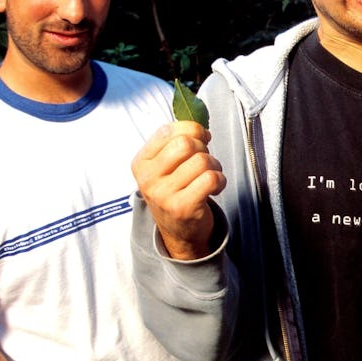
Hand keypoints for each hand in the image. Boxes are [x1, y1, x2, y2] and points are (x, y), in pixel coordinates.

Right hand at [131, 120, 225, 258]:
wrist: (178, 232)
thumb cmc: (176, 192)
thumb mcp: (165, 167)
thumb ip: (176, 143)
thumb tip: (201, 128)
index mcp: (141, 162)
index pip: (167, 130)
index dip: (191, 129)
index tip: (201, 138)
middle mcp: (148, 178)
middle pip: (185, 144)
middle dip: (203, 148)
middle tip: (204, 160)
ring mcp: (164, 194)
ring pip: (201, 161)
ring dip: (214, 165)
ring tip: (210, 175)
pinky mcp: (183, 207)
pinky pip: (211, 178)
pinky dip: (220, 179)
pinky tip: (214, 187)